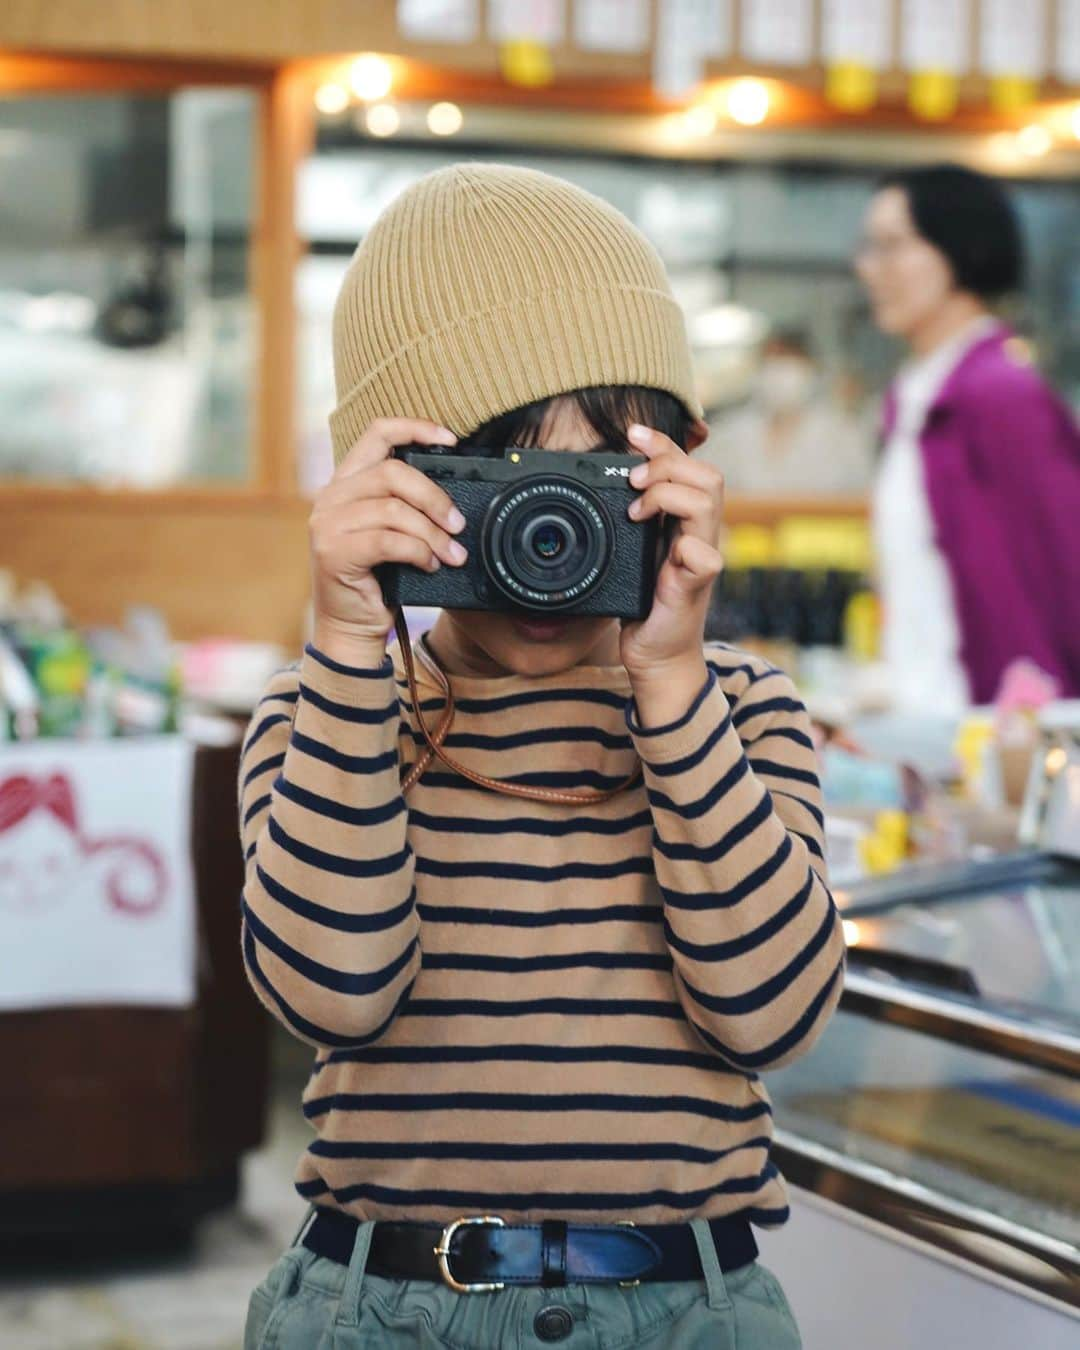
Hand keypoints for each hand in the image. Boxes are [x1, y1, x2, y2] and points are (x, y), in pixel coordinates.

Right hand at [309, 418, 469, 665]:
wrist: (351, 626)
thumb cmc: (377, 580)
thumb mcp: (393, 533)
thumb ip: (407, 506)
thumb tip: (454, 498)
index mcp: (347, 482)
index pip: (377, 433)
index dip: (415, 427)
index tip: (450, 438)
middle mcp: (331, 496)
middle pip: (392, 472)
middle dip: (435, 497)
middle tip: (458, 524)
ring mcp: (328, 523)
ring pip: (393, 509)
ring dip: (432, 533)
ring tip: (451, 554)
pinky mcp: (333, 552)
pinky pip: (388, 541)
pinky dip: (418, 552)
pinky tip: (429, 564)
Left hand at [618, 423, 724, 683]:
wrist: (655, 655)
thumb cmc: (644, 605)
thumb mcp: (632, 553)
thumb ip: (631, 520)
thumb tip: (603, 484)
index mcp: (685, 522)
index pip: (689, 467)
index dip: (664, 445)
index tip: (633, 433)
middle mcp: (700, 534)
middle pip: (707, 475)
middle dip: (668, 465)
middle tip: (634, 479)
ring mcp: (703, 558)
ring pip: (708, 502)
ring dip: (668, 495)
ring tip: (638, 510)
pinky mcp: (697, 585)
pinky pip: (705, 557)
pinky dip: (686, 548)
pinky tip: (665, 552)